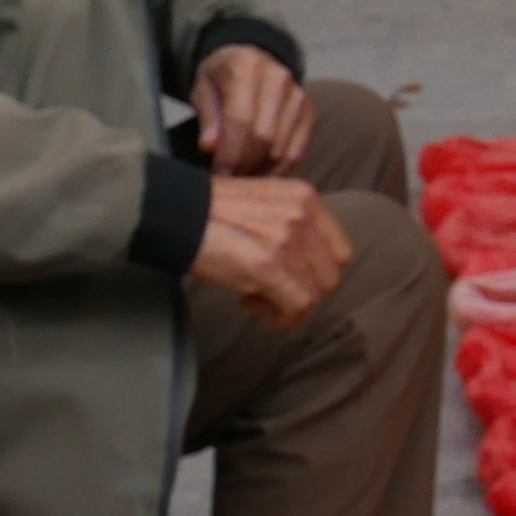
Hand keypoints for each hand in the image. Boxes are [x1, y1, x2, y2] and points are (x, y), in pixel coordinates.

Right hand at [189, 176, 352, 326]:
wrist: (175, 211)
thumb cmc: (212, 210)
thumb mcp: (265, 203)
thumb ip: (292, 226)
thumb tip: (305, 268)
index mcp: (305, 198)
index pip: (340, 252)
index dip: (318, 273)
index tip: (293, 278)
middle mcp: (302, 216)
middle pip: (330, 276)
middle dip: (303, 291)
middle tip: (271, 292)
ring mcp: (287, 241)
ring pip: (314, 293)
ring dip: (287, 304)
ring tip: (255, 297)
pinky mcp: (268, 266)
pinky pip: (297, 305)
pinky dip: (282, 317)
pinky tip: (252, 306)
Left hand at [190, 45, 313, 176]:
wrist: (250, 60)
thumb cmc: (221, 78)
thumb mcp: (203, 91)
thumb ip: (208, 118)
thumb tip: (210, 148)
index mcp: (246, 67)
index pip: (240, 120)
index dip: (229, 152)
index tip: (218, 174)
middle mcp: (278, 78)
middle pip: (264, 136)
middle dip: (244, 165)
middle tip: (229, 181)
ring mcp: (298, 96)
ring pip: (281, 148)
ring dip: (261, 171)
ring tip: (242, 180)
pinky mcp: (309, 112)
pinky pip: (297, 151)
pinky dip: (279, 169)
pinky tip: (261, 176)